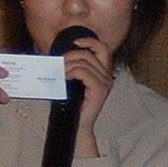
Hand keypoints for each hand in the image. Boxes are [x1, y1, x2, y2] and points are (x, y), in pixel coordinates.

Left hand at [63, 36, 115, 158]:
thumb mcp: (73, 81)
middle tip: (60, 65)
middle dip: (71, 55)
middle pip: (89, 54)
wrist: (76, 125)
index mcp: (103, 72)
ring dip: (68, 65)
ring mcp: (105, 83)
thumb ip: (73, 67)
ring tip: (61, 74)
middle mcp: (107, 76)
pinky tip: (65, 78)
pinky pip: (83, 72)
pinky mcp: (100, 90)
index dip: (90, 41)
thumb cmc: (73, 104)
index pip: (102, 48)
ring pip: (84, 62)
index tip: (75, 42)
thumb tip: (59, 56)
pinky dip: (71, 72)